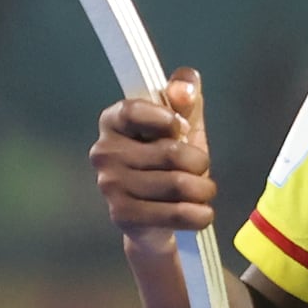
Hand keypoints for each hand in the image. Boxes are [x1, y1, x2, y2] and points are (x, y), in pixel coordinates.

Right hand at [92, 70, 214, 239]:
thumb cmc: (168, 165)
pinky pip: (177, 213)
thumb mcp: (181, 124)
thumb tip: (183, 90)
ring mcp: (111, 186)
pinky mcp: (123, 215)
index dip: (165, 118)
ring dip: (203, 189)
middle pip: (169, 152)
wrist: (157, 217)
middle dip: (198, 161)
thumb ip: (184, 96)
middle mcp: (104, 152)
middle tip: (199, 167)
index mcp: (113, 122)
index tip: (182, 127)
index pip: (133, 111)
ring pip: (178, 183)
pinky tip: (199, 212)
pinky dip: (199, 214)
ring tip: (202, 190)